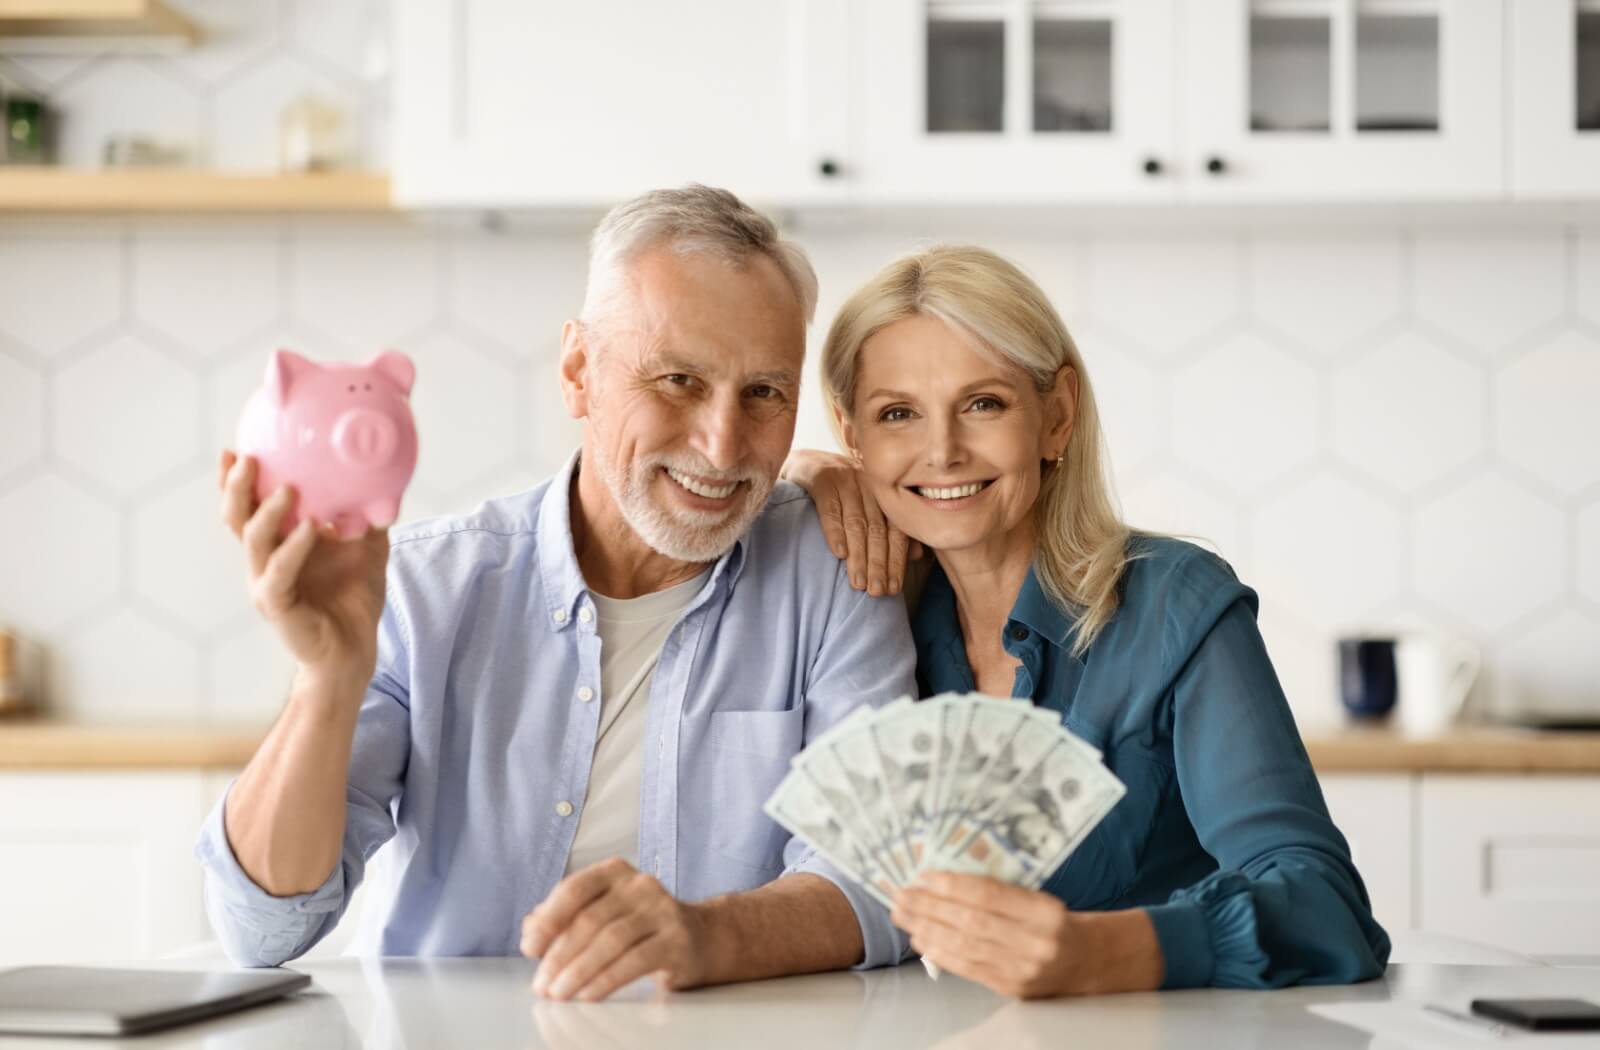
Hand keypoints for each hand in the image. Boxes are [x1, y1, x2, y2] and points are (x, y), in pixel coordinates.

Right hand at [218, 449, 389, 684]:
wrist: (353, 652)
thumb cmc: (354, 602)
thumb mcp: (367, 550)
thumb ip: (368, 519)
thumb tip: (385, 481)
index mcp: (278, 546)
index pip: (248, 508)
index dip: (234, 482)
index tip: (235, 449)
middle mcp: (264, 562)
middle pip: (236, 518)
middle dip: (237, 487)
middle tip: (249, 458)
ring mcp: (267, 584)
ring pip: (253, 541)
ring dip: (269, 512)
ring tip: (286, 489)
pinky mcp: (277, 606)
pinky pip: (279, 572)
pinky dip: (293, 548)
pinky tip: (311, 528)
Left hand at [521, 858, 710, 1001]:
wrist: (701, 937)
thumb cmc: (641, 926)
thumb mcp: (603, 913)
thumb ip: (565, 916)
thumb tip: (530, 929)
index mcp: (614, 872)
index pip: (574, 889)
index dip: (548, 919)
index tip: (530, 949)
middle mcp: (639, 885)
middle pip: (590, 919)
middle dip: (559, 956)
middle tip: (542, 984)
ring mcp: (662, 910)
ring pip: (611, 940)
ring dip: (579, 971)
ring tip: (560, 993)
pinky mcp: (677, 940)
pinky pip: (635, 961)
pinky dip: (606, 980)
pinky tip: (589, 994)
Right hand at [780, 449, 921, 595]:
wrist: (806, 460)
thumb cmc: (840, 489)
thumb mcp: (868, 505)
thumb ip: (891, 528)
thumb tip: (916, 555)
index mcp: (884, 494)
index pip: (895, 531)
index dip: (896, 560)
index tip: (894, 589)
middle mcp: (869, 486)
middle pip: (877, 530)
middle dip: (879, 564)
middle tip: (877, 591)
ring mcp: (846, 481)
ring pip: (856, 524)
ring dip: (859, 556)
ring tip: (859, 582)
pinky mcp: (822, 480)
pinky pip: (830, 509)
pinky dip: (835, 532)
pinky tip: (840, 553)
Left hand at [892, 873, 1083, 999]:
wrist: (1084, 959)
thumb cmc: (1052, 920)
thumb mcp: (1036, 896)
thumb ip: (998, 889)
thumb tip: (941, 879)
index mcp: (1044, 910)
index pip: (989, 894)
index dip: (952, 884)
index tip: (924, 876)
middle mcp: (1035, 941)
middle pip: (971, 921)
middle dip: (930, 907)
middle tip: (902, 895)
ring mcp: (1023, 968)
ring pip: (965, 946)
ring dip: (928, 929)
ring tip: (904, 916)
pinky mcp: (1011, 987)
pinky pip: (969, 968)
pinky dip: (941, 953)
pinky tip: (922, 940)